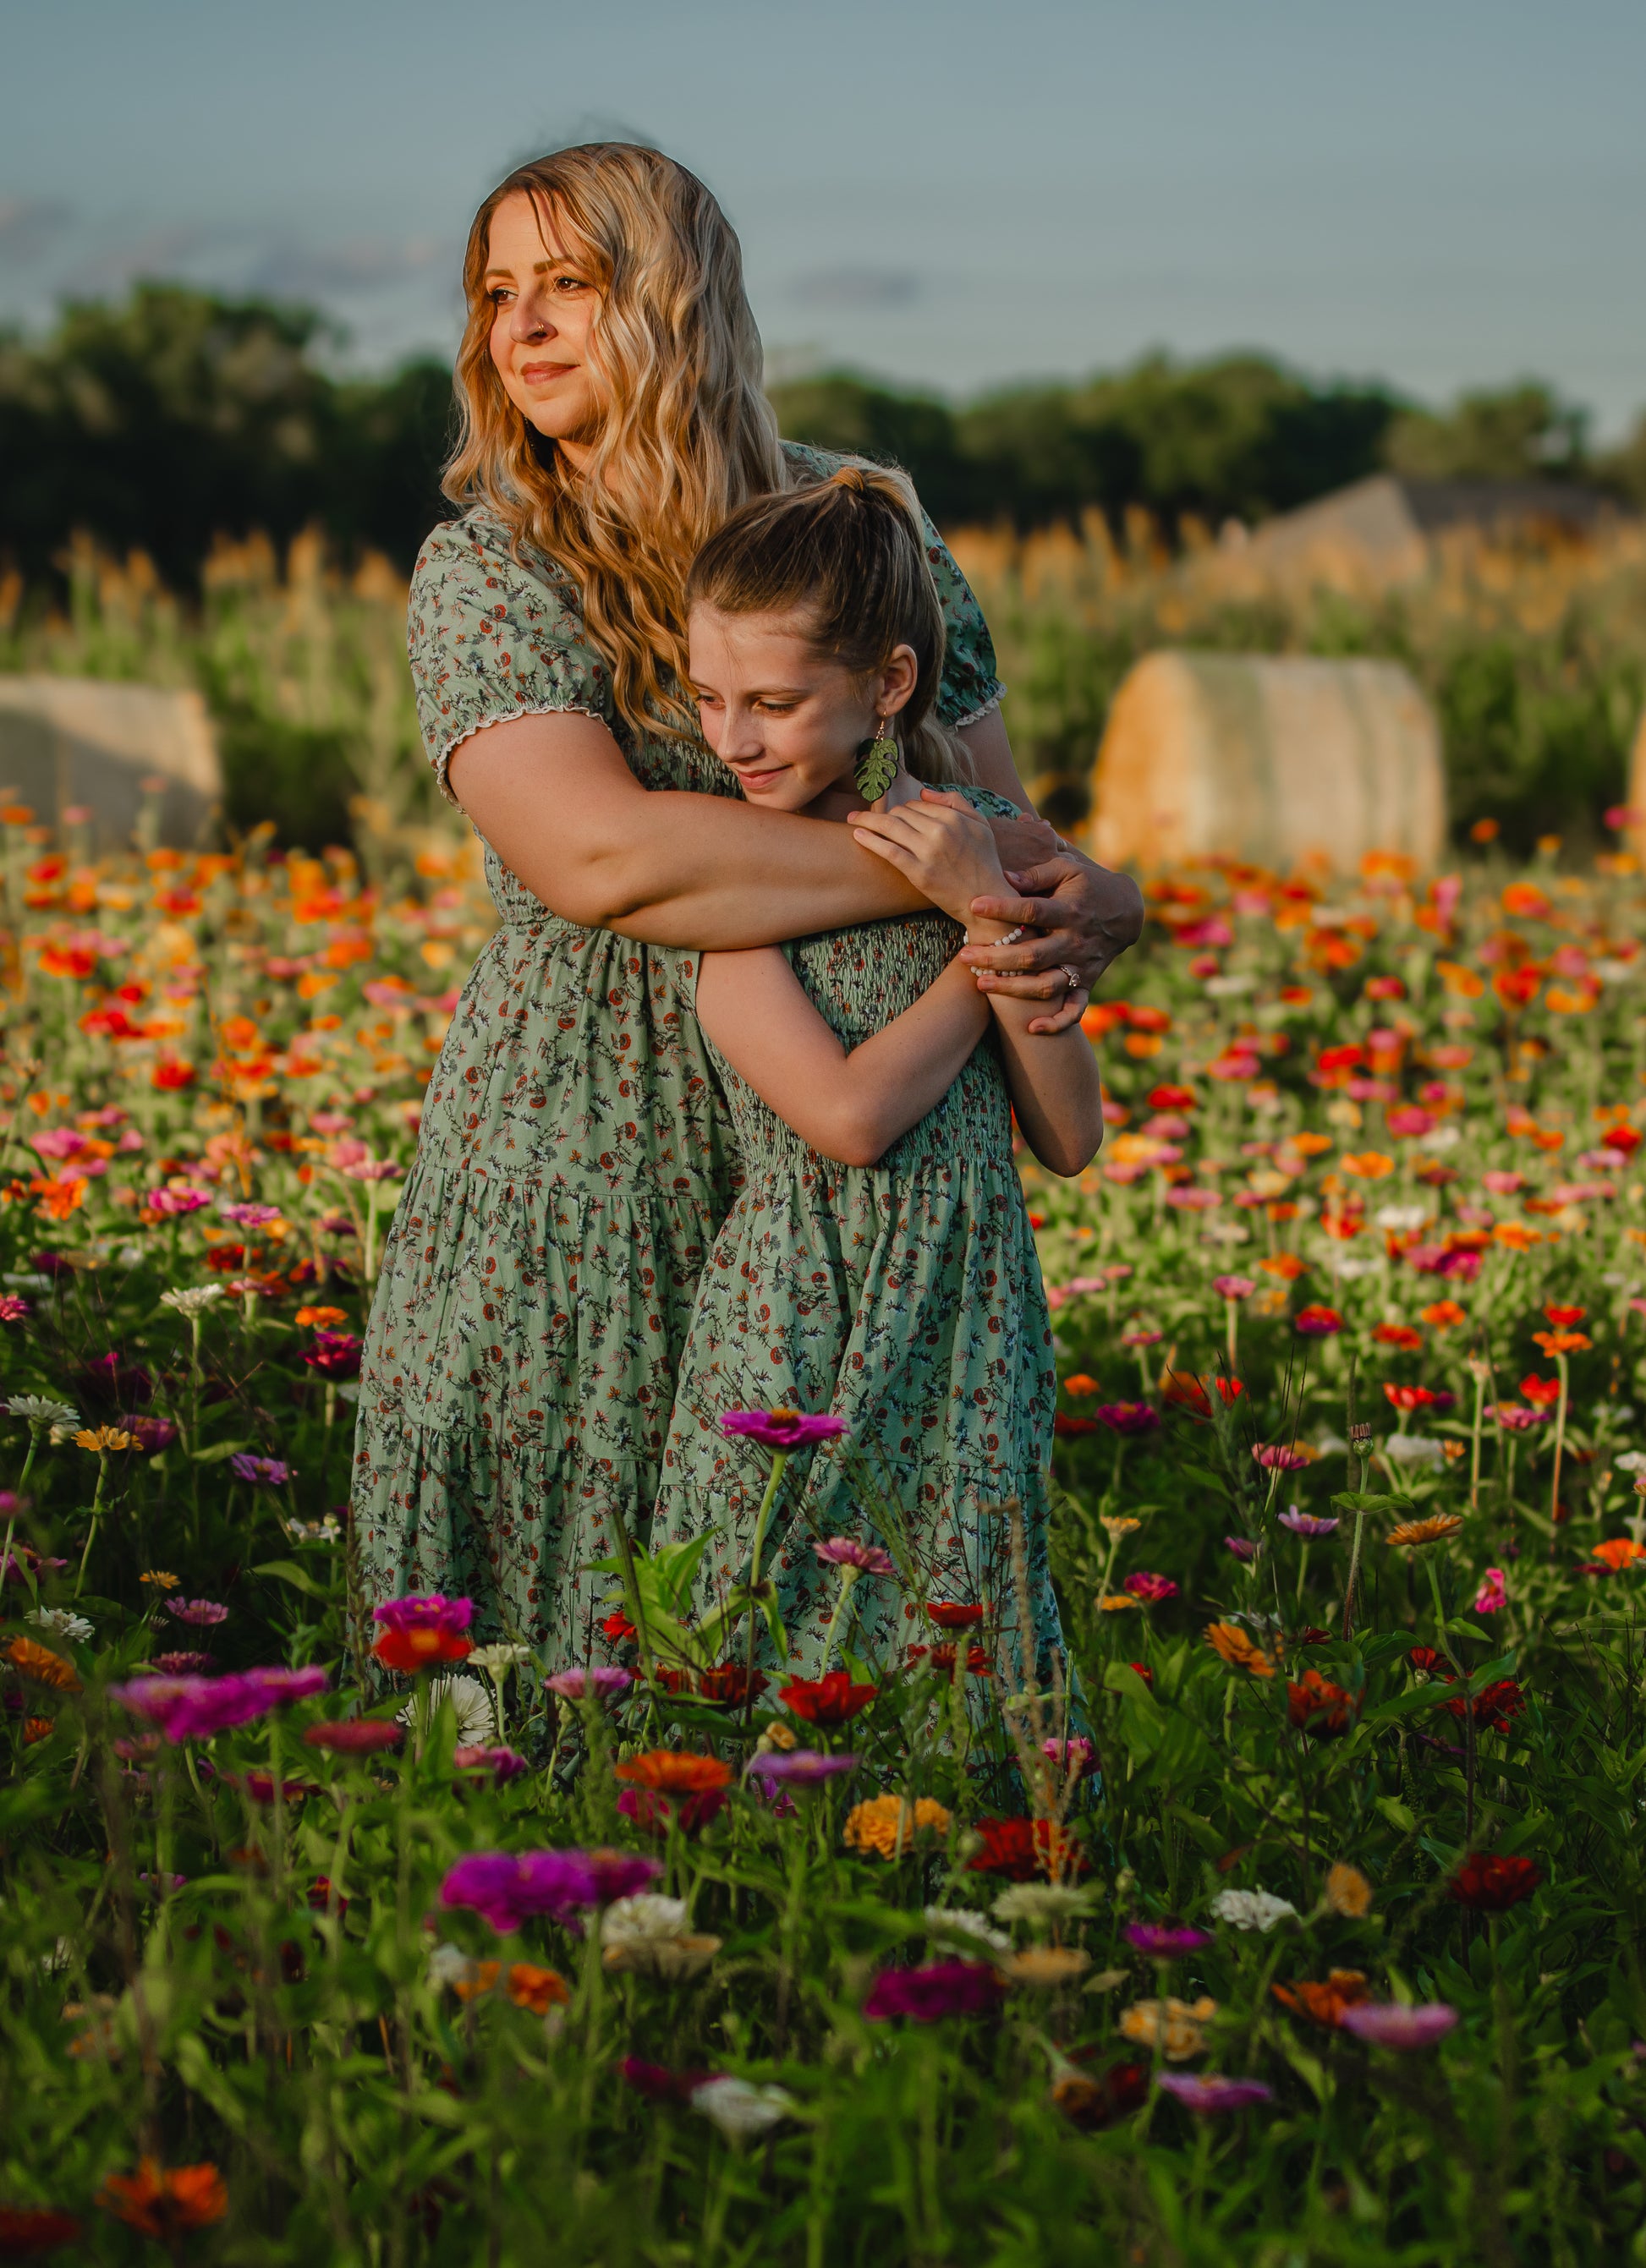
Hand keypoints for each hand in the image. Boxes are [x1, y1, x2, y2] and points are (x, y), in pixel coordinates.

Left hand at [850, 790, 1009, 929]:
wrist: (985, 899)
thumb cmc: (985, 862)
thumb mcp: (980, 825)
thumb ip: (955, 802)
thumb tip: (924, 791)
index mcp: (953, 818)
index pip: (917, 804)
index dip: (904, 809)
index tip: (895, 815)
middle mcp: (940, 832)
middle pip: (901, 813)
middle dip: (885, 815)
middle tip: (868, 818)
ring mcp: (928, 853)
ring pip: (890, 827)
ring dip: (867, 820)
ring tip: (852, 819)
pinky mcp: (919, 873)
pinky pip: (889, 851)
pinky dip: (871, 840)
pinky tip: (857, 834)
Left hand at [960, 845, 1144, 1032]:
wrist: (1128, 911)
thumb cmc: (1087, 885)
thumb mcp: (1067, 870)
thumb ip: (1036, 875)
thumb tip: (1003, 878)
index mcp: (1070, 911)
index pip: (1033, 912)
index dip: (1003, 909)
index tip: (974, 905)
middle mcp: (1075, 942)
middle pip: (1033, 956)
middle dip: (997, 958)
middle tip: (964, 956)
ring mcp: (1081, 966)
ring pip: (1047, 986)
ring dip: (1014, 989)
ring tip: (981, 984)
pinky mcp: (1087, 983)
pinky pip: (1075, 1009)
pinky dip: (1058, 1023)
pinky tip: (1033, 1028)